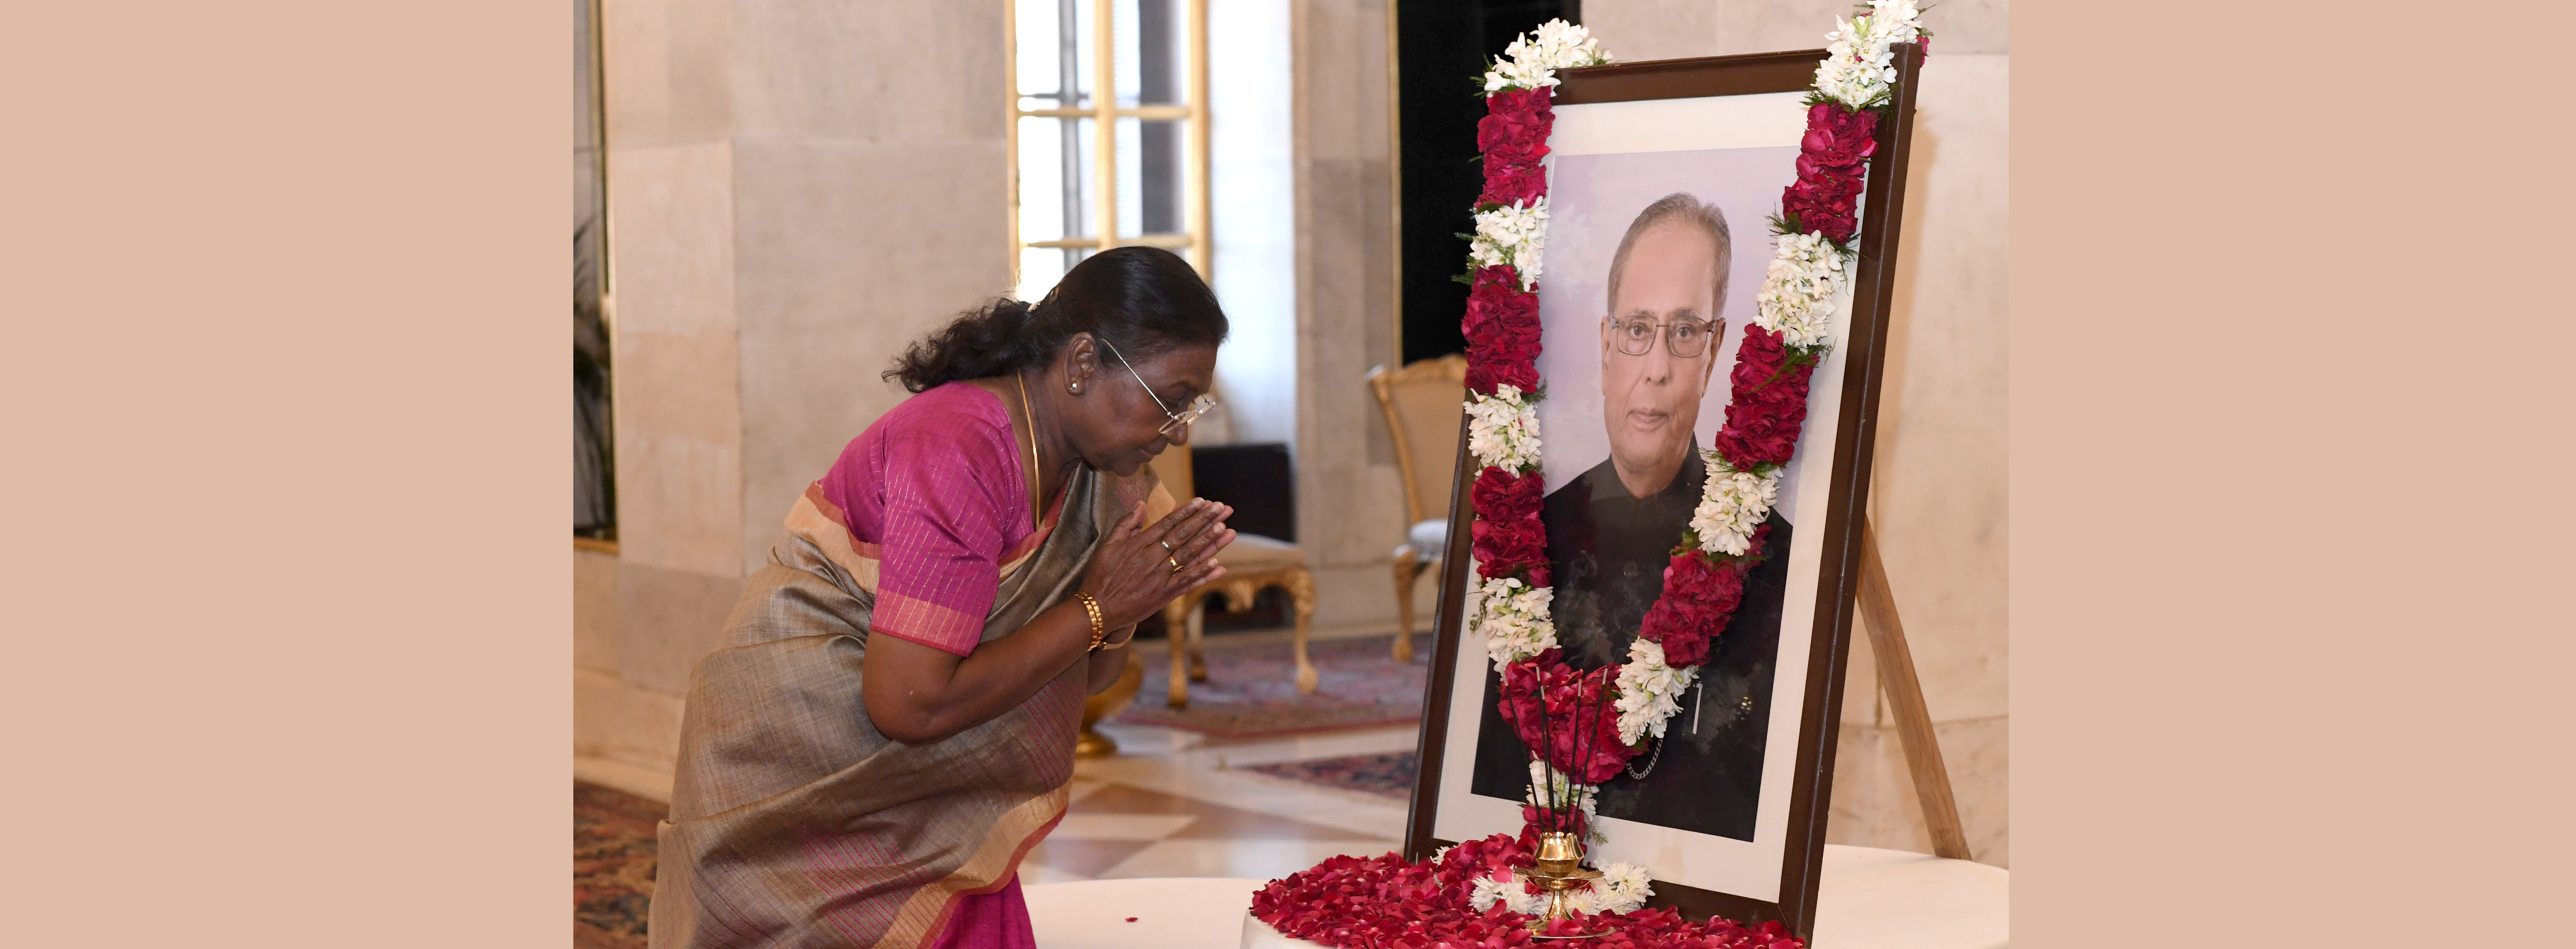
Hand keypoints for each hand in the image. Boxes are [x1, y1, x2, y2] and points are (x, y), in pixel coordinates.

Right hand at [1079, 498, 1234, 628]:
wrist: (1097, 609)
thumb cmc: (1100, 576)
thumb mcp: (1107, 545)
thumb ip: (1126, 524)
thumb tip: (1140, 504)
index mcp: (1140, 544)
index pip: (1169, 523)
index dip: (1188, 511)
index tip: (1204, 501)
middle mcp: (1153, 558)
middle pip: (1184, 536)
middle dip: (1205, 520)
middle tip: (1223, 508)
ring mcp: (1160, 577)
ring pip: (1190, 557)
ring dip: (1210, 543)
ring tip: (1227, 530)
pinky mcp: (1164, 596)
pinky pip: (1187, 583)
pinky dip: (1203, 574)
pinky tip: (1219, 565)